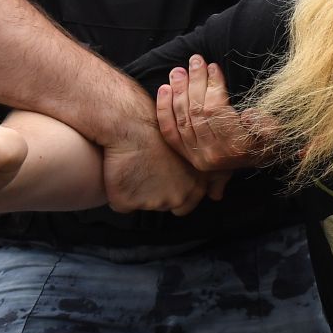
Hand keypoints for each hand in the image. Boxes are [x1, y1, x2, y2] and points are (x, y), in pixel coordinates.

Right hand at [98, 90, 213, 215]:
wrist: (133, 125)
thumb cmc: (160, 133)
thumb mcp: (191, 155)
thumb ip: (201, 177)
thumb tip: (214, 194)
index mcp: (195, 188)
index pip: (185, 206)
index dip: (171, 192)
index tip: (164, 181)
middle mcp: (177, 199)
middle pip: (163, 206)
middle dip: (154, 195)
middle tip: (147, 172)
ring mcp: (153, 202)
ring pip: (141, 205)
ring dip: (137, 192)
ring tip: (135, 168)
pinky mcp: (128, 202)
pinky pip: (120, 204)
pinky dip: (118, 193)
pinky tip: (121, 173)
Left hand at [156, 55, 275, 175]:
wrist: (254, 159)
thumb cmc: (266, 141)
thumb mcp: (275, 132)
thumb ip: (266, 125)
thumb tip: (247, 115)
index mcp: (236, 147)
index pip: (217, 111)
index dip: (213, 86)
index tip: (213, 66)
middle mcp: (213, 154)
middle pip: (197, 112)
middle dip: (195, 83)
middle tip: (195, 61)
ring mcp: (197, 156)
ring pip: (182, 118)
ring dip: (179, 91)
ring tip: (179, 70)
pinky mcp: (186, 155)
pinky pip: (169, 131)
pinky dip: (164, 110)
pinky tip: (164, 89)